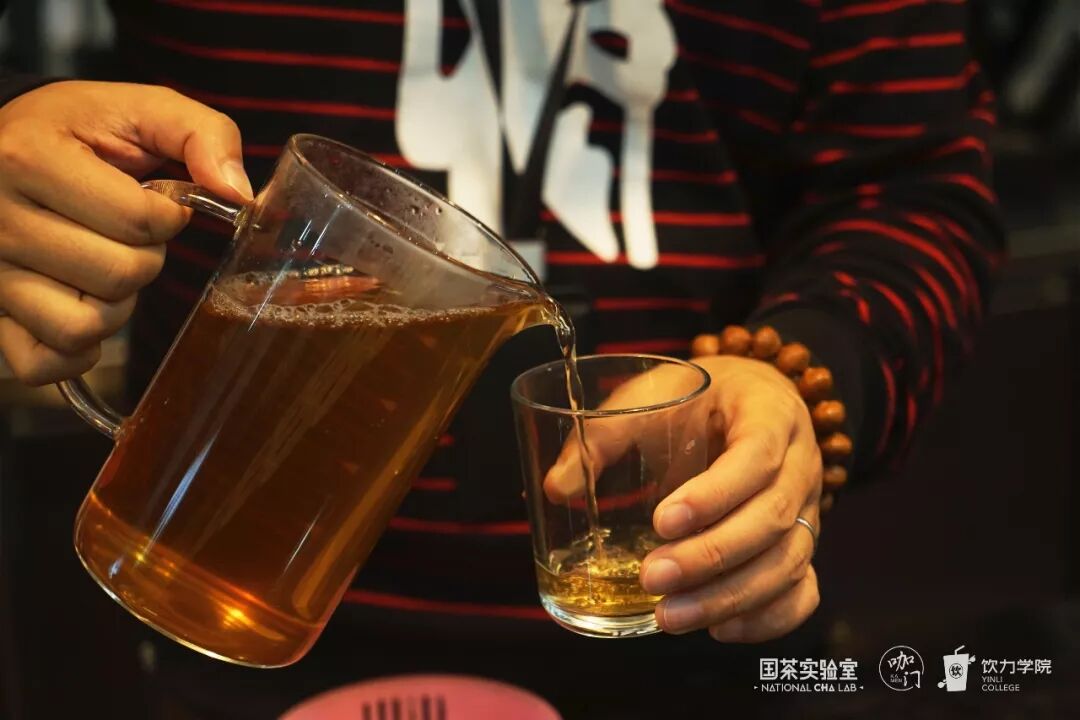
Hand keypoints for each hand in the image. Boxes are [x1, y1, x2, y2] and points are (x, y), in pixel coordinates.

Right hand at [0, 80, 251, 384]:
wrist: (2, 143)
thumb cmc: (76, 130)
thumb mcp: (138, 108)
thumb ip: (202, 134)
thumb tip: (240, 194)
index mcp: (31, 158)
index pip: (141, 221)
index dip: (169, 216)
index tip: (152, 198)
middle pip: (119, 276)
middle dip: (145, 257)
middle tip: (124, 234)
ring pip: (83, 326)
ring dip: (114, 307)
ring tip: (102, 269)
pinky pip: (44, 362)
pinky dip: (77, 351)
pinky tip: (84, 309)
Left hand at [543, 355, 822, 641]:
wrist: (745, 398)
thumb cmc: (694, 397)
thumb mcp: (652, 394)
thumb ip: (605, 434)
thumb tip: (558, 488)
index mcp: (769, 413)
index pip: (756, 457)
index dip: (714, 494)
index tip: (661, 520)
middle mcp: (802, 464)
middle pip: (773, 519)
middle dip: (710, 556)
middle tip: (651, 578)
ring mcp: (810, 509)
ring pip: (788, 562)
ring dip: (729, 597)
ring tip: (669, 616)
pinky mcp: (803, 545)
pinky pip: (803, 590)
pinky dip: (767, 618)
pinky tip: (718, 630)